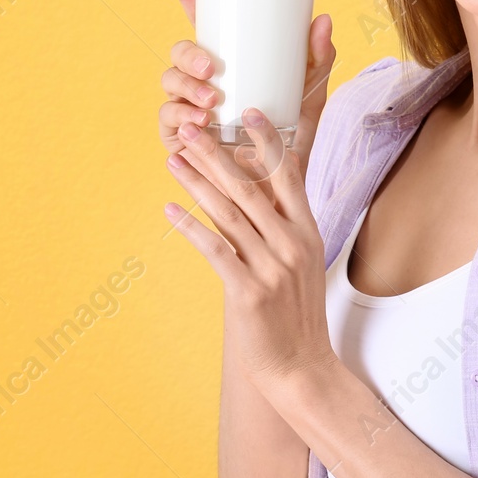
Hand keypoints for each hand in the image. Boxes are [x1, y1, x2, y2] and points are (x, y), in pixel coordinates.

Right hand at [159, 0, 337, 175]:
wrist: (278, 187)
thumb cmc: (290, 136)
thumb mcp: (309, 95)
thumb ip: (318, 61)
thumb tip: (323, 19)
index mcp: (229, 60)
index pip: (203, 22)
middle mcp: (202, 77)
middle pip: (180, 50)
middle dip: (189, 53)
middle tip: (212, 68)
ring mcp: (187, 104)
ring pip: (170, 81)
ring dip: (186, 87)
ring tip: (212, 103)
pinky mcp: (178, 135)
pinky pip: (168, 118)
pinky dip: (180, 118)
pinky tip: (198, 123)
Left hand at [164, 113, 338, 387]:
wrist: (301, 365)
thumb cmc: (297, 312)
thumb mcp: (303, 261)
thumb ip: (284, 225)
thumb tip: (259, 191)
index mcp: (307, 231)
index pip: (287, 175)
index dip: (266, 141)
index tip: (248, 111)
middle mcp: (292, 243)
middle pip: (250, 187)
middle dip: (216, 153)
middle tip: (192, 127)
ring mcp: (271, 267)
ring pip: (228, 212)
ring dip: (197, 182)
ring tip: (174, 158)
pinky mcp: (247, 291)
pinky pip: (214, 250)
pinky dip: (189, 226)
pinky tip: (169, 209)